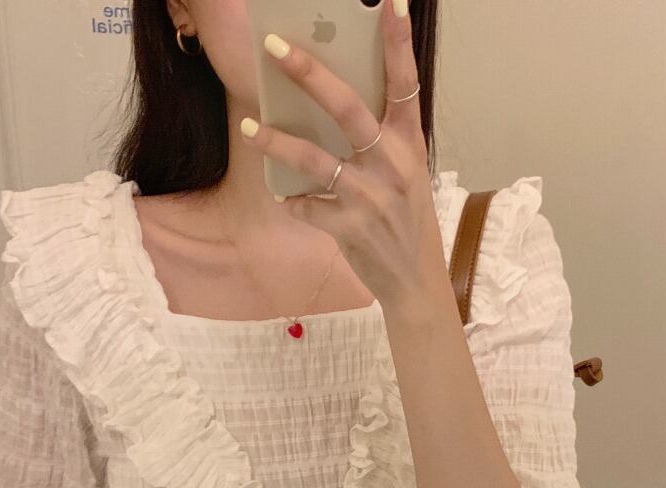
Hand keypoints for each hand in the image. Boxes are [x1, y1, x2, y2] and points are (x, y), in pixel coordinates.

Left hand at [240, 0, 448, 310]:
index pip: (405, 86)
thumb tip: (329, 107)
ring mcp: (370, 198)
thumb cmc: (407, 221)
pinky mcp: (349, 228)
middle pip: (348, 108)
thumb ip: (379, 142)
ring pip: (314, 159)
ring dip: (277, 142)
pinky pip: (306, 207)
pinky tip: (288, 200)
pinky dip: (293, 203)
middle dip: (309, 73)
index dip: (398, 43)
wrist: (415, 280)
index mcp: (410, 146)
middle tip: (274, 46)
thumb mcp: (406, 175)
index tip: (390, 2)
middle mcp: (393, 166)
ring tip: (250, 129)